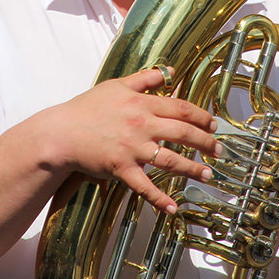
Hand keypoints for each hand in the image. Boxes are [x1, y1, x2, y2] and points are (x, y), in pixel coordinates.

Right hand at [46, 67, 219, 214]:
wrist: (60, 132)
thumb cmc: (86, 108)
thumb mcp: (116, 85)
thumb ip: (145, 78)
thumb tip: (169, 71)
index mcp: (141, 103)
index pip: (180, 108)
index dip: (201, 117)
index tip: (213, 125)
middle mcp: (141, 124)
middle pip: (182, 133)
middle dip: (205, 142)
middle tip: (218, 151)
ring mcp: (132, 148)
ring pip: (170, 160)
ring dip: (192, 168)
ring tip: (207, 174)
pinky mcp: (121, 168)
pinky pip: (144, 186)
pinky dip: (159, 198)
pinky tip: (173, 208)